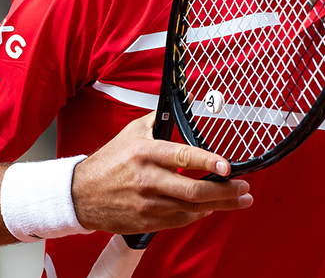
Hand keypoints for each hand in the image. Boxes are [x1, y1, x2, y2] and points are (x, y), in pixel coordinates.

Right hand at [71, 112, 252, 233]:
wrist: (80, 194)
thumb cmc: (109, 161)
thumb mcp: (131, 132)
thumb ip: (158, 119)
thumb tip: (181, 102)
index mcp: (146, 153)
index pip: (184, 156)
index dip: (208, 161)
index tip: (227, 166)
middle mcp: (148, 179)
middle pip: (194, 189)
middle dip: (225, 191)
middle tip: (244, 188)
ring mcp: (147, 203)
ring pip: (191, 208)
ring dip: (219, 205)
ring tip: (239, 200)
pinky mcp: (146, 221)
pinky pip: (180, 221)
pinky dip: (198, 214)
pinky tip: (211, 208)